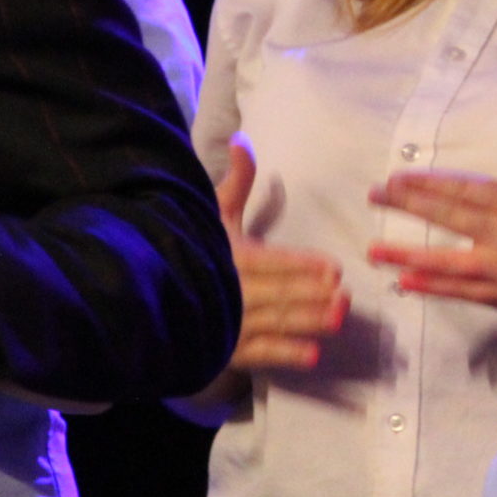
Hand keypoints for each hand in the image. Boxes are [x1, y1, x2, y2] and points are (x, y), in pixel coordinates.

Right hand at [216, 136, 348, 369]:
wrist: (152, 295)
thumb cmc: (193, 247)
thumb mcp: (213, 213)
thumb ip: (236, 181)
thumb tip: (243, 139)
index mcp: (230, 255)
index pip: (271, 261)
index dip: (301, 265)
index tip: (333, 269)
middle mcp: (229, 289)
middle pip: (278, 293)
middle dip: (311, 295)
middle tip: (344, 298)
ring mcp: (228, 323)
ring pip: (274, 322)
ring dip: (307, 322)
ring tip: (338, 320)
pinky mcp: (226, 349)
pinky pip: (259, 353)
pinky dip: (284, 355)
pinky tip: (313, 356)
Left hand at [369, 97, 496, 313]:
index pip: (461, 189)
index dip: (426, 184)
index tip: (396, 179)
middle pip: (446, 217)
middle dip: (406, 205)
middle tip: (373, 197)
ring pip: (445, 261)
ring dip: (406, 255)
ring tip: (373, 251)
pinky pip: (461, 291)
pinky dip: (432, 288)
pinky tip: (405, 283)